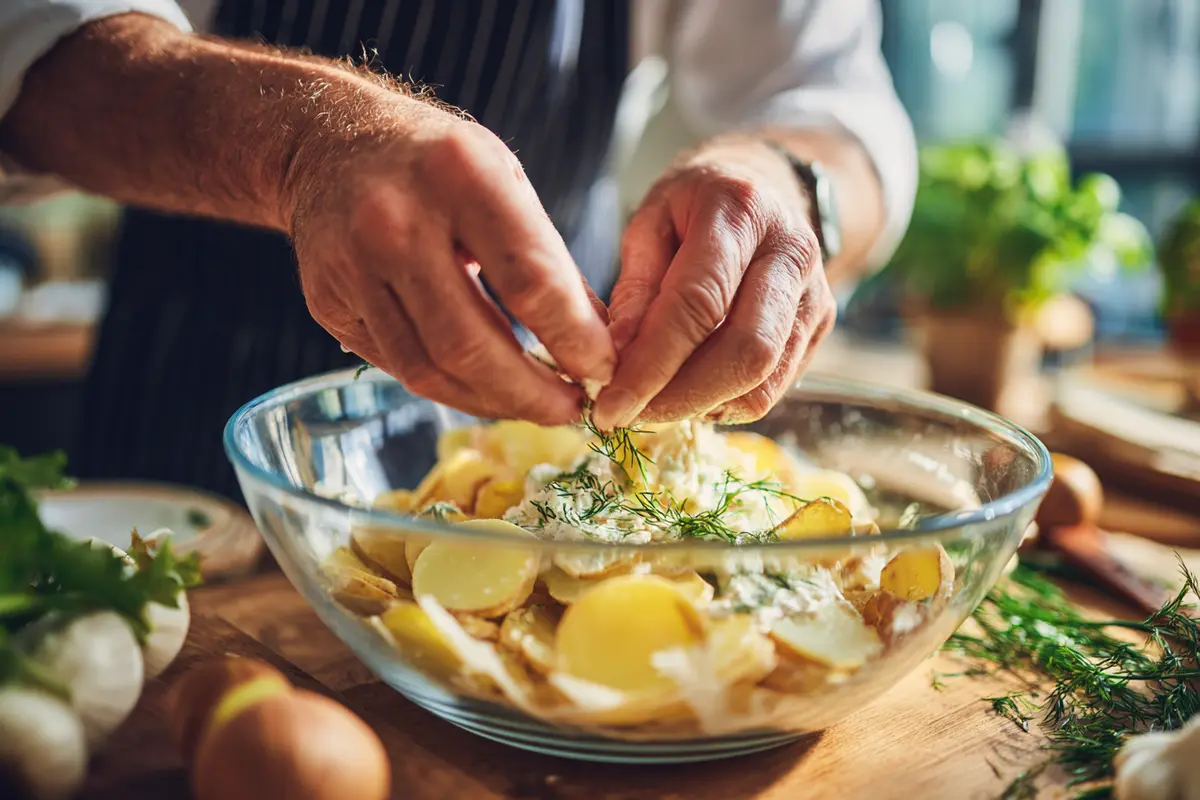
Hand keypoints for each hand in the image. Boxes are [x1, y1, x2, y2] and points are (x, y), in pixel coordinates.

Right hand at [288, 98, 614, 424]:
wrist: (327, 141)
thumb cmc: (436, 161)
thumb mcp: (505, 180)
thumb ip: (549, 261)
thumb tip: (599, 345)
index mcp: (458, 176)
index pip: (529, 282)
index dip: (574, 339)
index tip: (604, 370)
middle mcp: (395, 222)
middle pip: (469, 344)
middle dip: (530, 393)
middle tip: (570, 410)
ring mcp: (351, 266)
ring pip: (427, 370)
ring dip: (491, 402)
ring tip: (534, 406)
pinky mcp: (326, 302)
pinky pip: (397, 366)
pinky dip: (449, 387)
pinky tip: (483, 388)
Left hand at [593, 140, 836, 429]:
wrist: (767, 185)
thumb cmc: (696, 204)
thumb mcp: (650, 221)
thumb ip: (636, 288)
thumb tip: (619, 360)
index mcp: (741, 212)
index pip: (698, 304)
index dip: (651, 365)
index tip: (610, 406)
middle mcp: (791, 253)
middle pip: (745, 352)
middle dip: (681, 398)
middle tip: (631, 415)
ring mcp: (816, 294)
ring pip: (764, 381)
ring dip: (700, 407)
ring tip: (654, 404)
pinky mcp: (821, 327)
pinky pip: (773, 388)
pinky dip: (724, 404)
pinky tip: (690, 392)